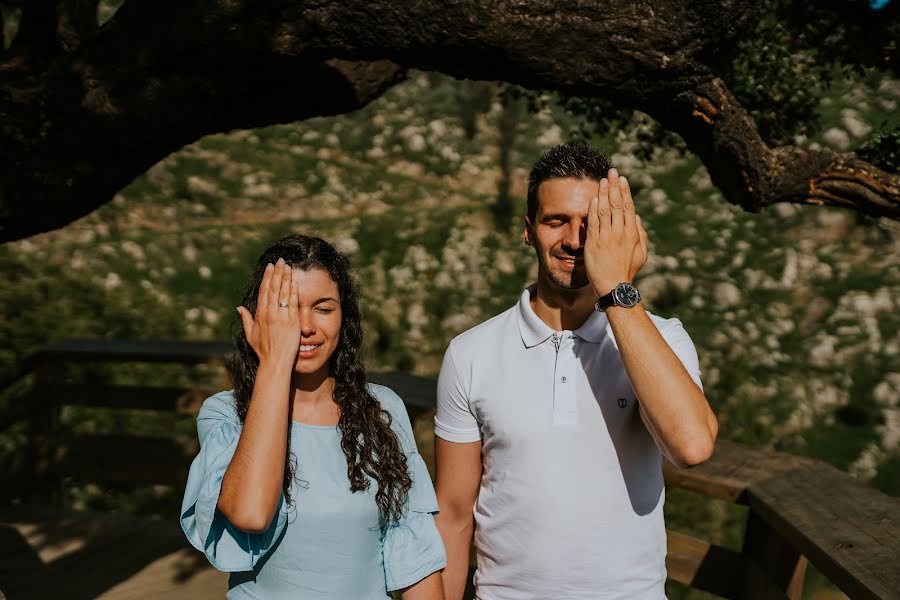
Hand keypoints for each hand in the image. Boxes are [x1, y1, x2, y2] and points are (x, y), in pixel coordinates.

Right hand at [236, 257, 301, 367]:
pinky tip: (295, 281)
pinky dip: (293, 291)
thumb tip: (239, 307)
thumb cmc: (264, 351)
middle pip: (273, 289)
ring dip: (286, 278)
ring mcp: (281, 317)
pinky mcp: (292, 322)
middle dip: (277, 273)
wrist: (275, 362)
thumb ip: (246, 319)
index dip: (267, 278)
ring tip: (288, 266)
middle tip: (280, 260)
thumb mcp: (251, 335)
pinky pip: (292, 303)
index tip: (270, 267)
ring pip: (283, 293)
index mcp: (260, 315)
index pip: (264, 292)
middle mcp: (269, 314)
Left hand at [585, 168, 648, 295]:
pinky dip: (593, 209)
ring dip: (603, 193)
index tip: (622, 180)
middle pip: (617, 204)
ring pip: (605, 210)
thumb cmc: (627, 271)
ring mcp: (607, 237)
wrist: (614, 286)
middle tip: (612, 171)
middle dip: (614, 186)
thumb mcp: (641, 253)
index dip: (625, 192)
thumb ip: (640, 234)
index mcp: (633, 233)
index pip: (628, 207)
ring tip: (602, 180)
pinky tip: (593, 198)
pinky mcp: (594, 243)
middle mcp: (620, 232)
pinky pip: (594, 222)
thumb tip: (638, 218)